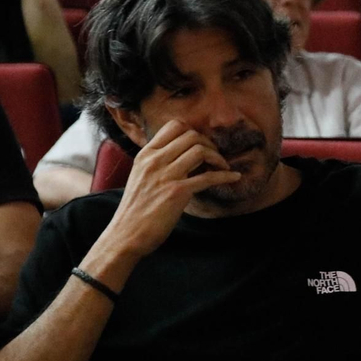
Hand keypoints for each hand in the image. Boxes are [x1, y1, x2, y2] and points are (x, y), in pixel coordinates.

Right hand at [101, 122, 239, 259]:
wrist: (126, 234)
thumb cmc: (136, 210)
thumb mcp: (141, 177)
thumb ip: (158, 164)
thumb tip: (183, 157)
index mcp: (145, 155)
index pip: (174, 126)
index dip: (194, 132)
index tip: (202, 146)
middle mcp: (154, 161)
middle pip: (191, 135)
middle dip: (209, 144)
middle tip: (216, 158)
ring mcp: (165, 175)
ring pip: (200, 151)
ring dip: (218, 158)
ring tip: (222, 168)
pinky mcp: (176, 192)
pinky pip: (208, 177)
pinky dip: (225, 176)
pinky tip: (234, 177)